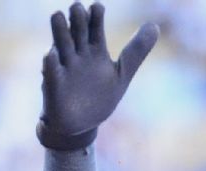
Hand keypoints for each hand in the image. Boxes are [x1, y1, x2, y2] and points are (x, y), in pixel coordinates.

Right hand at [37, 2, 158, 149]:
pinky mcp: (54, 86)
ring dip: (59, 32)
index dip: (95, 17)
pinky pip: (51, 73)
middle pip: (76, 33)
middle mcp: (77, 55)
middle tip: (78, 6)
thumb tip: (155, 25)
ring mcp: (64, 69)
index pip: (95, 29)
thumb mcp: (122, 73)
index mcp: (94, 51)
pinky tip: (50, 55)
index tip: (98, 6)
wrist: (81, 125)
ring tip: (58, 15)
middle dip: (77, 21)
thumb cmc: (100, 96)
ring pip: (60, 47)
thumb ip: (136, 50)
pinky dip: (50, 64)